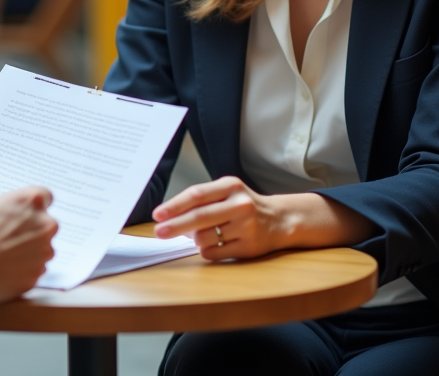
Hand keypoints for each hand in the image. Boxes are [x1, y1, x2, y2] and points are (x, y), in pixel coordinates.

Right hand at [0, 187, 57, 305]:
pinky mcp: (38, 274)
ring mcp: (43, 252)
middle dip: (33, 227)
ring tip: (7, 253)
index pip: (45, 196)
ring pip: (43, 247)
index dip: (32, 204)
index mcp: (32, 201)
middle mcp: (45, 225)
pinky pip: (36, 267)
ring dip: (31, 248)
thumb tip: (5, 208)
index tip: (24, 210)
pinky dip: (26, 267)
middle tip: (12, 233)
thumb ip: (2, 201)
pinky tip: (7, 267)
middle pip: (47, 223)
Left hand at [152, 178, 377, 260]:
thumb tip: (168, 217)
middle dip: (175, 226)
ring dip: (195, 239)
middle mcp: (240, 204)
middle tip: (159, 232)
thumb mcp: (226, 192)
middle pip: (199, 218)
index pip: (197, 195)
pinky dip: (206, 250)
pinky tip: (215, 243)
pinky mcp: (248, 247)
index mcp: (230, 186)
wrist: (280, 219)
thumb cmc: (244, 205)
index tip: (158, 214)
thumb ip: (202, 201)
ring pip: (204, 238)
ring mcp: (246, 227)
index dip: (175, 205)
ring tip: (203, 234)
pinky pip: (214, 253)